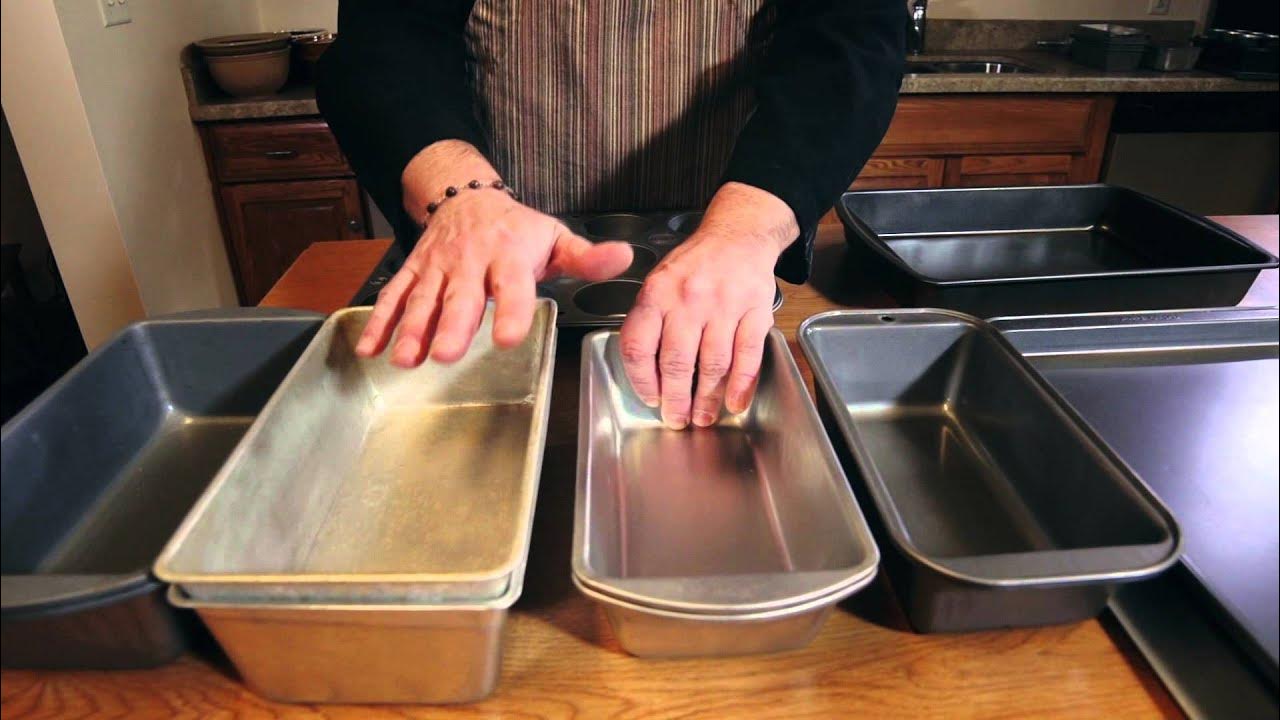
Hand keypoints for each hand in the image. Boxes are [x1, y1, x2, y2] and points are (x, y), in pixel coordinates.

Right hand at [358, 142, 631, 364]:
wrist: (467, 197)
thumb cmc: (517, 230)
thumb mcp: (555, 239)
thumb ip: (587, 258)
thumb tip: (624, 257)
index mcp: (509, 257)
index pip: (513, 286)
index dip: (512, 312)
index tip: (510, 338)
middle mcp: (471, 263)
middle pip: (461, 298)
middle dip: (453, 327)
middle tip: (446, 355)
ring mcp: (438, 268)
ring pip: (423, 300)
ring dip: (412, 330)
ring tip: (407, 360)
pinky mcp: (414, 272)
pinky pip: (394, 296)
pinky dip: (379, 322)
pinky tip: (371, 348)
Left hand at [619, 183, 796, 428]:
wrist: (738, 236)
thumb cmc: (694, 267)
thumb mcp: (658, 283)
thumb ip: (650, 322)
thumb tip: (648, 374)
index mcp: (656, 293)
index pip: (639, 346)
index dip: (642, 381)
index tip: (650, 399)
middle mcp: (688, 299)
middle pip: (676, 362)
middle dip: (675, 400)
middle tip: (676, 420)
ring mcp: (724, 305)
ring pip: (712, 363)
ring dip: (707, 398)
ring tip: (703, 418)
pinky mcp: (755, 310)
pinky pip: (747, 355)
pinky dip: (741, 385)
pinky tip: (734, 402)